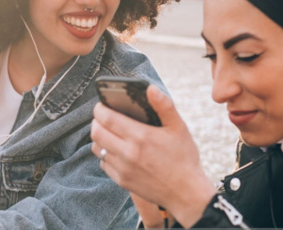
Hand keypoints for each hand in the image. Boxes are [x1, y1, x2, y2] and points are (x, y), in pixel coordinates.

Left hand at [90, 86, 215, 227]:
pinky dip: (106, 155)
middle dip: (97, 121)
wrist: (187, 193)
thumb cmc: (184, 158)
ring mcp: (123, 168)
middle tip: (104, 117)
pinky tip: (118, 151)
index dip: (100, 108)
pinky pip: (104, 163)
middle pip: (96, 132)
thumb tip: (150, 88)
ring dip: (99, 138)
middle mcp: (128, 153)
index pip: (106, 118)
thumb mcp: (179, 128)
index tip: (103, 104)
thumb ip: (164, 106)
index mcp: (140, 136)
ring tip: (110, 133)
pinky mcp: (121, 181)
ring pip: (97, 148)